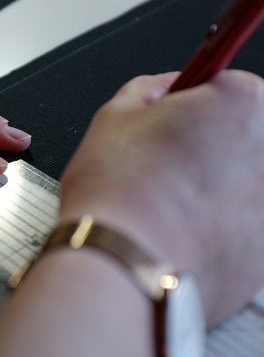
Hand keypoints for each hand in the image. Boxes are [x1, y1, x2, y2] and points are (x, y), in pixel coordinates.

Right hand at [58, 70, 263, 323]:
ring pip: (243, 184)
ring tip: (169, 204)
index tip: (180, 119)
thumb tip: (164, 88)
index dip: (196, 104)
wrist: (120, 269)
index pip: (230, 88)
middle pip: (244, 137)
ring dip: (216, 188)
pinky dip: (219, 228)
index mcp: (244, 104)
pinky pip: (242, 227)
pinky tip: (180, 233)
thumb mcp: (113, 116)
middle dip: (211, 145)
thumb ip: (148, 89)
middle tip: (167, 165)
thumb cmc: (119, 195)